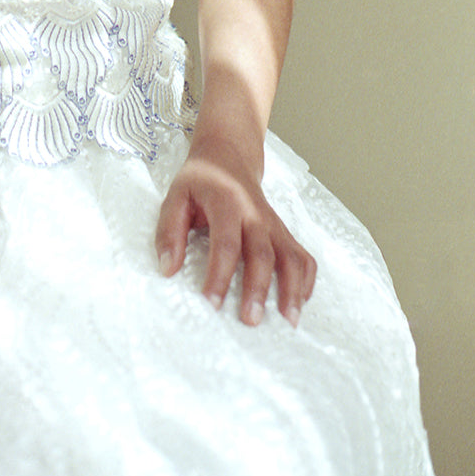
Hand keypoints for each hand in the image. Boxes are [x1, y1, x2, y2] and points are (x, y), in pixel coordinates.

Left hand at [154, 136, 315, 326]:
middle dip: (258, 289)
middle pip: (262, 253)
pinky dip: (306, 280)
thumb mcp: (176, 196)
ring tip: (289, 321)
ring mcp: (273, 223)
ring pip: (290, 256)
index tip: (211, 303)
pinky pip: (302, 255)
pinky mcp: (283, 231)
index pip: (226, 242)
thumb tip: (168, 269)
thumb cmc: (200, 180)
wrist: (228, 154)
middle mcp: (255, 213)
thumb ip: (169, 231)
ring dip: (292, 289)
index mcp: (226, 202)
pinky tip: (299, 302)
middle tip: (250, 320)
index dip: (219, 274)